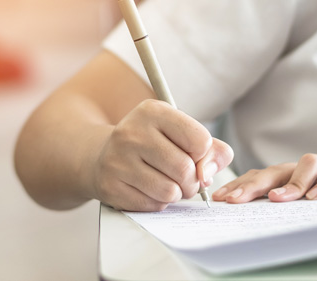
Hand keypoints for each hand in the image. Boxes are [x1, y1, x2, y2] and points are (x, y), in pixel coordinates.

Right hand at [91, 99, 233, 210]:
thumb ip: (211, 150)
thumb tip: (207, 174)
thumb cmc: (154, 144)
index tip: (193, 154)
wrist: (104, 155)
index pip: (200, 140)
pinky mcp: (110, 185)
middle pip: (185, 169)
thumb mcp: (181, 134)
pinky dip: (158, 202)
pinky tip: (148, 189)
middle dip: (192, 181)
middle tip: (185, 178)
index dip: (203, 154)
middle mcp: (132, 131)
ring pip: (170, 191)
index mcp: (153, 111)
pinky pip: (152, 205)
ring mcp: (118, 159)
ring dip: (176, 193)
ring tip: (167, 183)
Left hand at [212, 153, 316, 202]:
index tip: (219, 199)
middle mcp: (302, 169)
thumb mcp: (296, 207)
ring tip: (276, 199)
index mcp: (285, 176)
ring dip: (290, 183)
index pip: (257, 176)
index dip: (238, 186)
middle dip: (252, 184)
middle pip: (274, 170)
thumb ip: (274, 206)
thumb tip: (242, 219)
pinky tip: (314, 198)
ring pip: (306, 165)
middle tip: (235, 199)